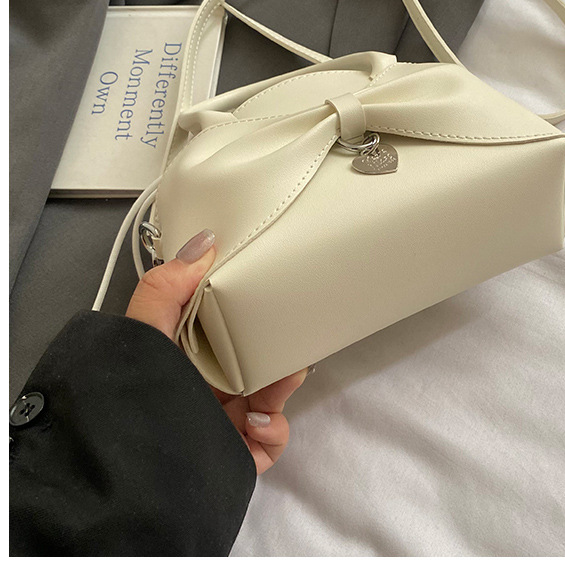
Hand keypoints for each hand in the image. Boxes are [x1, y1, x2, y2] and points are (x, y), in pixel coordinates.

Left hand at [125, 228, 308, 472]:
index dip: (250, 315)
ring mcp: (221, 426)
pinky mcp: (234, 457)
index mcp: (185, 359)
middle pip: (254, 366)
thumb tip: (207, 241)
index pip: (225, 331)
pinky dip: (273, 432)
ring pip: (268, 401)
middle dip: (276, 354)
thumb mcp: (142, 334)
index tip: (269, 299)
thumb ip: (166, 287)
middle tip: (289, 343)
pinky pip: (268, 444)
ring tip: (282, 381)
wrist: (123, 476)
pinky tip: (258, 422)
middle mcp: (204, 391)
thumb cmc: (133, 394)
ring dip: (280, 388)